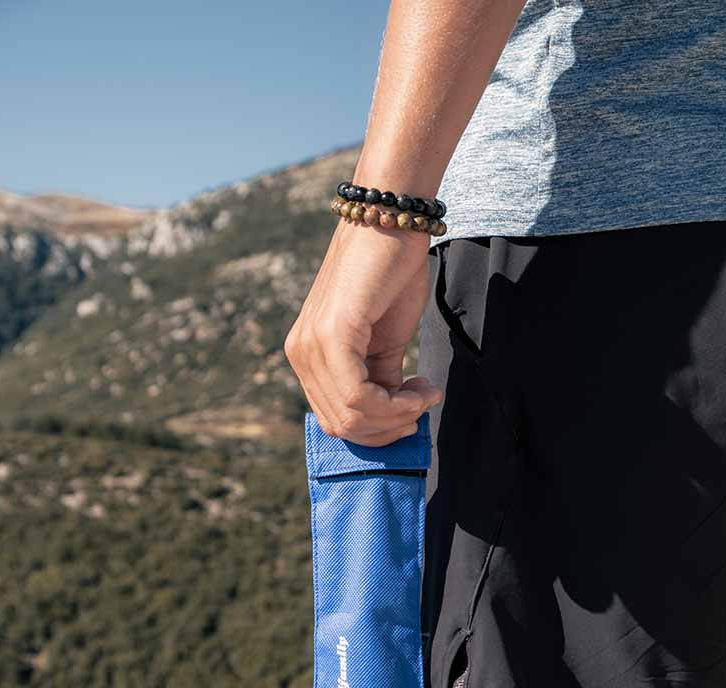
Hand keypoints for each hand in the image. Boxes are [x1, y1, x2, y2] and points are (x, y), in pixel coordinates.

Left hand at [284, 217, 442, 446]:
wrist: (391, 218)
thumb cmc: (391, 274)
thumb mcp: (385, 342)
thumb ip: (381, 380)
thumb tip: (395, 417)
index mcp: (308, 355)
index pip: (334, 419)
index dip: (378, 431)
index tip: (415, 413)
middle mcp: (300, 353)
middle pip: (342, 425)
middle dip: (390, 427)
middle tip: (423, 403)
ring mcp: (311, 345)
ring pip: (352, 416)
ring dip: (398, 415)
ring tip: (426, 391)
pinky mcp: (331, 335)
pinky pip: (357, 397)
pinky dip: (395, 404)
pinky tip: (420, 387)